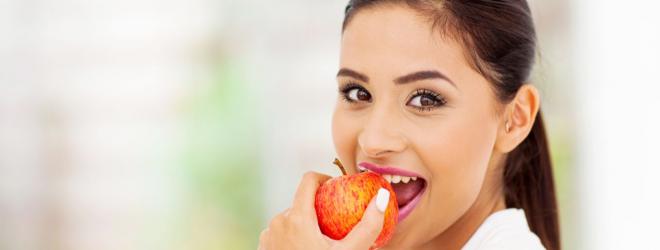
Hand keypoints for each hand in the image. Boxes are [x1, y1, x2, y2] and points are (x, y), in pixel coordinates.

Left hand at [258, 171, 390, 249]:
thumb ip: (368, 226)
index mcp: (296, 218)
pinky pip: (281, 233)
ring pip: (290, 218)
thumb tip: (381, 196)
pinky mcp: (263, 247)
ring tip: (322, 243)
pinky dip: (294, 238)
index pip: (308, 180)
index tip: (338, 189)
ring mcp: (267, 235)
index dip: (325, 179)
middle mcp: (277, 222)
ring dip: (306, 225)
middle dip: (319, 209)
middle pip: (301, 202)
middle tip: (336, 226)